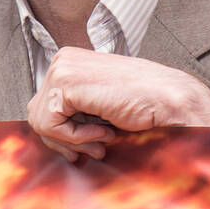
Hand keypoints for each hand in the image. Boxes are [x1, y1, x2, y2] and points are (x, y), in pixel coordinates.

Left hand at [27, 48, 209, 162]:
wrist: (172, 102)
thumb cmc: (146, 106)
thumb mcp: (101, 107)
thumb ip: (76, 113)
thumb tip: (50, 137)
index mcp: (71, 62)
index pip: (44, 107)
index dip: (62, 135)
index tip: (86, 147)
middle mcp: (63, 60)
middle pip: (37, 115)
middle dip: (64, 141)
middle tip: (96, 147)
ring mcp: (63, 68)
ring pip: (40, 122)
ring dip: (72, 141)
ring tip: (103, 139)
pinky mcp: (66, 82)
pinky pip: (50, 124)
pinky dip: (76, 138)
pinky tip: (104, 131)